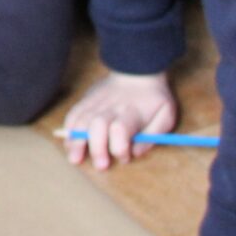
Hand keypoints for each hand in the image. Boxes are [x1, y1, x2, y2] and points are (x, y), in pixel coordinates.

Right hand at [63, 70, 177, 169]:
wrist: (136, 70)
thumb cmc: (153, 98)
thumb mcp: (166, 115)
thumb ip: (153, 136)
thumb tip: (136, 153)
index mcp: (132, 112)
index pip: (120, 130)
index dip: (120, 148)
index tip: (125, 158)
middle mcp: (110, 108)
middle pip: (97, 127)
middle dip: (96, 148)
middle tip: (100, 166)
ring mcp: (95, 103)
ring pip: (81, 121)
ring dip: (76, 142)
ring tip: (75, 158)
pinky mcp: (86, 100)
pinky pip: (73, 114)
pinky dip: (69, 129)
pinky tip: (69, 143)